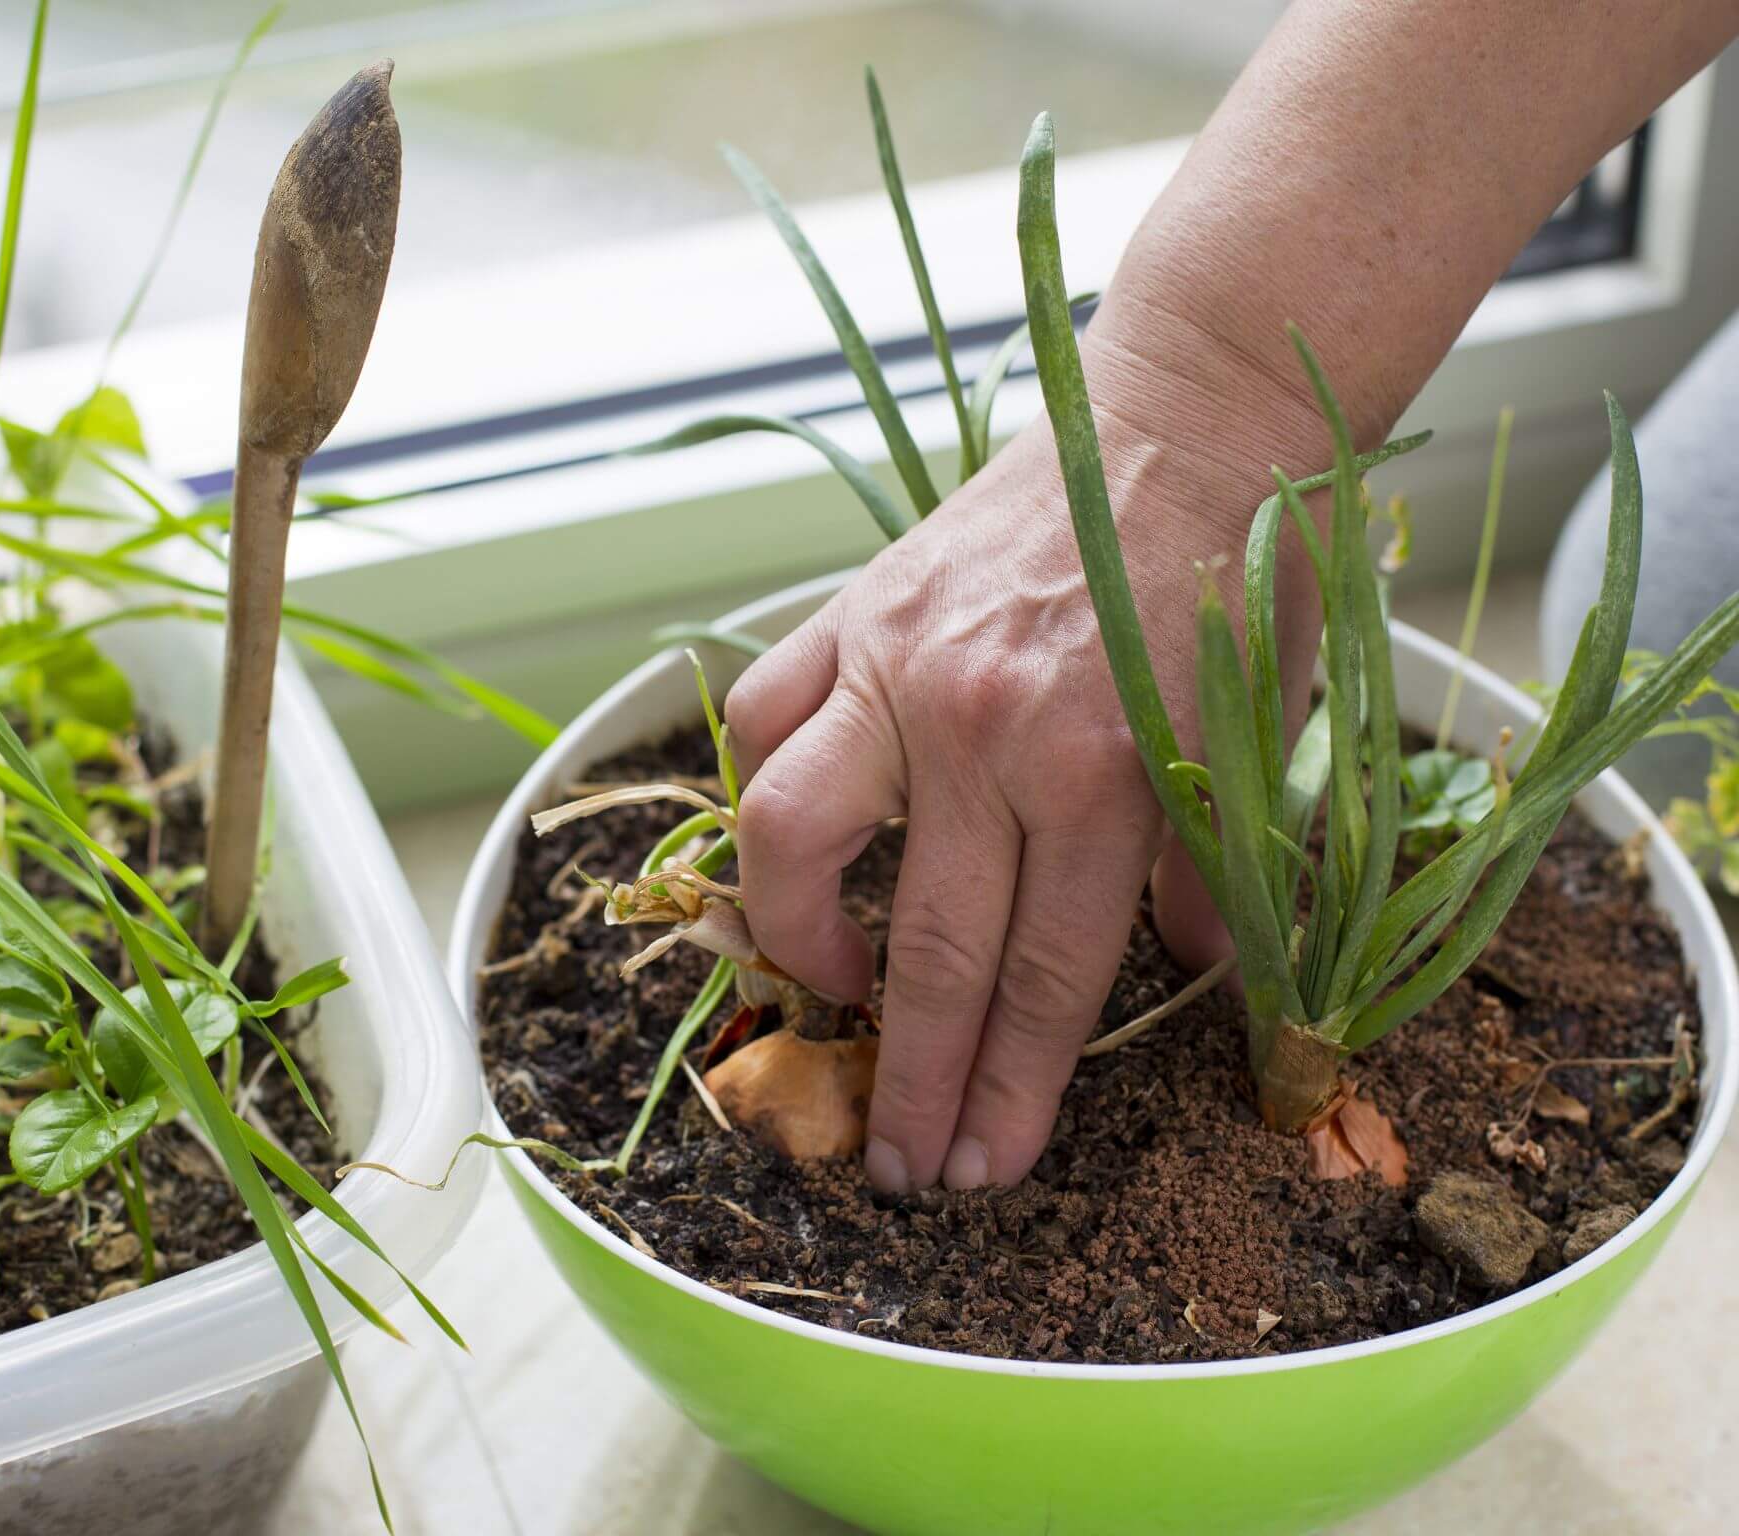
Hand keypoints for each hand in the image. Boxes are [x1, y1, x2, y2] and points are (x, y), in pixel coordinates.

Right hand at [726, 311, 1331, 1191]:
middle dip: (914, 1078)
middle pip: (931, 948)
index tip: (981, 1168)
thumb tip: (1186, 982)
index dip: (1012, 1092)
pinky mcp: (852, 612)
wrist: (1186, 410)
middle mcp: (987, 729)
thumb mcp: (1258, 734)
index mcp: (1105, 769)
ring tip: (830, 985)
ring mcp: (900, 667)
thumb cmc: (1238, 570)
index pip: (1043, 977)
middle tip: (898, 1165)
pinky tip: (802, 831)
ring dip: (799, 936)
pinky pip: (767, 719)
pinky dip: (768, 783)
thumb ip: (1210, 867)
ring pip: (791, 834)